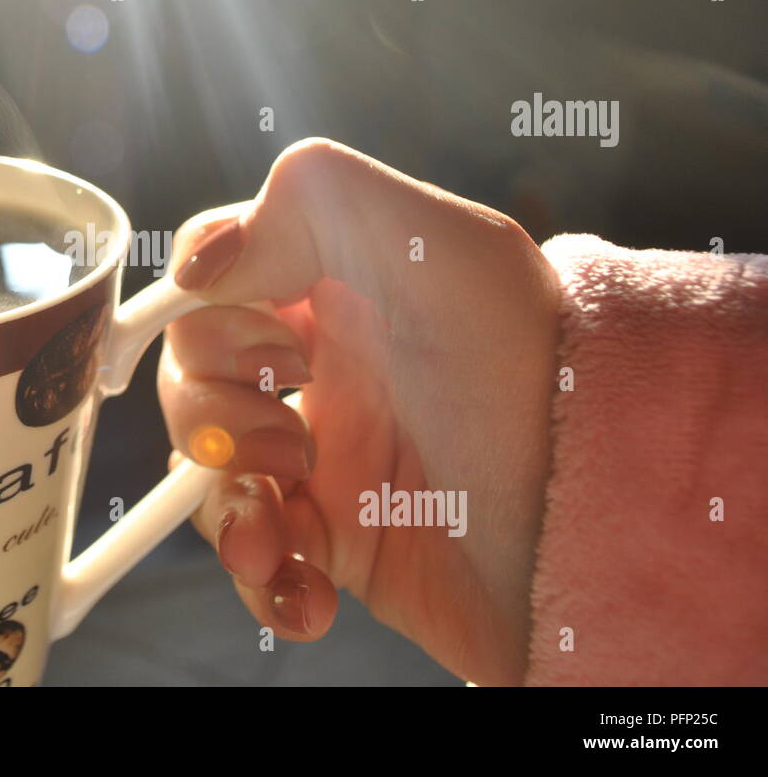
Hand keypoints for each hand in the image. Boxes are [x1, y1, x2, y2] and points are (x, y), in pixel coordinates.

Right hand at [158, 138, 561, 684]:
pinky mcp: (337, 541)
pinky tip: (303, 590)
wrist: (601, 531)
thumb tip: (202, 263)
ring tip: (286, 533)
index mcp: (337, 283)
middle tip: (294, 439)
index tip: (261, 339)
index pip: (216, 268)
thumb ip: (308, 204)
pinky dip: (262, 581)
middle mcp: (324, 363)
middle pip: (193, 373)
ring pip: (206, 468)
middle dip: (215, 411)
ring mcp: (325, 455)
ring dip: (224, 504)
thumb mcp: (437, 245)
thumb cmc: (525, 375)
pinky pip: (256, 555)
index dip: (206, 305)